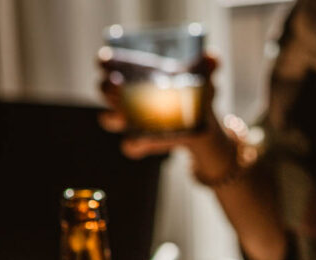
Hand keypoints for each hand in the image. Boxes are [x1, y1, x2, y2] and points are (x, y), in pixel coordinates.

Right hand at [97, 52, 231, 169]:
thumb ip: (208, 64)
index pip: (107, 61)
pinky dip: (134, 145)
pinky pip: (129, 146)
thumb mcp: (203, 75)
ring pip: (109, 119)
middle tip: (117, 87)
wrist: (201, 120)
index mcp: (132, 71)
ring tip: (125, 116)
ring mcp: (130, 119)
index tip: (107, 60)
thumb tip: (213, 58)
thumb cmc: (193, 89)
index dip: (104, 60)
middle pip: (102, 88)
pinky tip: (145, 141)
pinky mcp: (141, 141)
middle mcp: (125, 94)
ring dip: (113, 118)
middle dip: (106, 88)